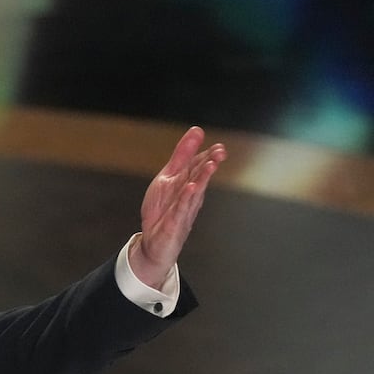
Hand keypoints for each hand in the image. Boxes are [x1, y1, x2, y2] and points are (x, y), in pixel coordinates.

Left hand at [130, 126, 226, 287]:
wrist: (154, 243)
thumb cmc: (163, 210)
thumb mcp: (168, 178)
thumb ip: (182, 156)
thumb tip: (197, 130)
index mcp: (188, 182)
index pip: (198, 166)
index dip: (208, 156)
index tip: (218, 147)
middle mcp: (190, 195)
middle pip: (200, 177)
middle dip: (209, 164)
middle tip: (220, 153)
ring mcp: (183, 209)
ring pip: (194, 191)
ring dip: (202, 178)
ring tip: (210, 166)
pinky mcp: (175, 222)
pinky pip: (181, 208)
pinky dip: (186, 198)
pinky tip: (190, 188)